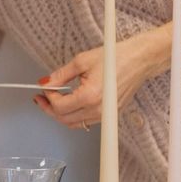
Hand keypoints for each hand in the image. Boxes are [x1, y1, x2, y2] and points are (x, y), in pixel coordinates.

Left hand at [36, 28, 168, 130]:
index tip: (44, 88)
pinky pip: (86, 121)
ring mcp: (105, 114)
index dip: (47, 98)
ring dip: (60, 114)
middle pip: (64, 119)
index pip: (59, 106)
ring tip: (52, 100)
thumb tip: (45, 83)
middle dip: (49, 108)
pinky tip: (68, 103)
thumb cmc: (115, 57)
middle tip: (41, 97)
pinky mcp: (110, 115)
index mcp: (90, 96)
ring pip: (74, 123)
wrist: (139, 60)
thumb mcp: (81, 61)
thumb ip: (60, 75)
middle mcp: (99, 109)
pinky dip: (73, 115)